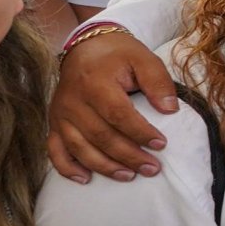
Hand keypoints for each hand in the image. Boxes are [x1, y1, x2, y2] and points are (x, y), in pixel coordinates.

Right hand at [49, 30, 175, 183]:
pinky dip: (67, 168)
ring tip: (129, 176)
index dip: (140, 132)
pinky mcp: (54, 122)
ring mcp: (60, 114)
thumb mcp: (143, 59)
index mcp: (95, 83)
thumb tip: (170, 109)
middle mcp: (73, 102)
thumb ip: (158, 82)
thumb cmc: (119, 54)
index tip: (161, 144)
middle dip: (128, 156)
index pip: (118, 115)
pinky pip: (55, 150)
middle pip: (100, 136)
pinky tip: (85, 179)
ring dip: (104, 166)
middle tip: (152, 169)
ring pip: (79, 148)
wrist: (85, 46)